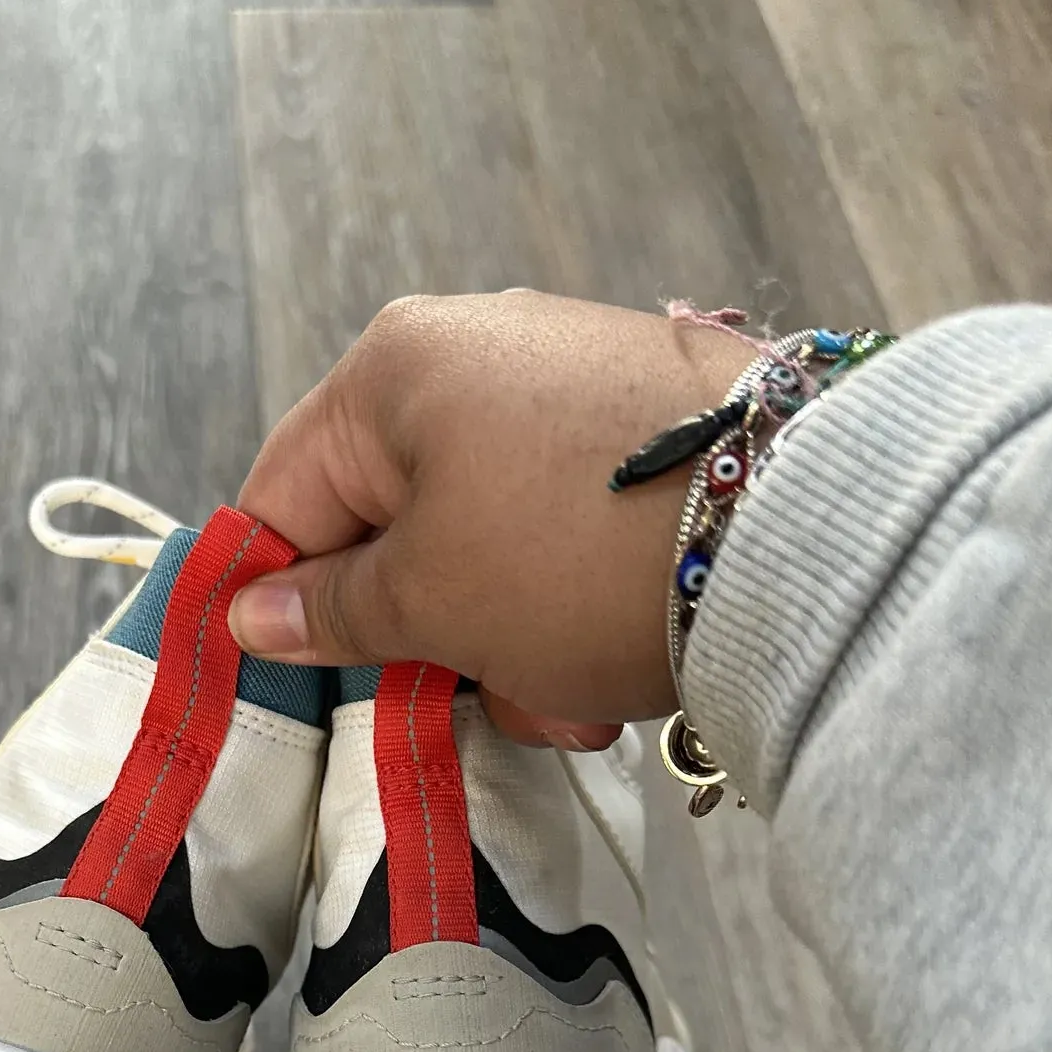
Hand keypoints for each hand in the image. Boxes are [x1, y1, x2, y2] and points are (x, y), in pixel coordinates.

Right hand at [228, 290, 754, 747]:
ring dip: (510, 644)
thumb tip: (250, 610)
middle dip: (429, 637)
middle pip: (395, 524)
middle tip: (466, 703)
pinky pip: (565, 529)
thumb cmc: (574, 561)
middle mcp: (478, 348)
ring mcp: (570, 378)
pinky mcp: (647, 421)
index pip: (284, 494)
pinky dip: (574, 606)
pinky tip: (617, 665)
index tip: (295, 675)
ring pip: (486, 543)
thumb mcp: (432, 602)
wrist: (800, 533)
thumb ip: (333, 609)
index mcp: (394, 369)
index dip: (280, 597)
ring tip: (569, 698)